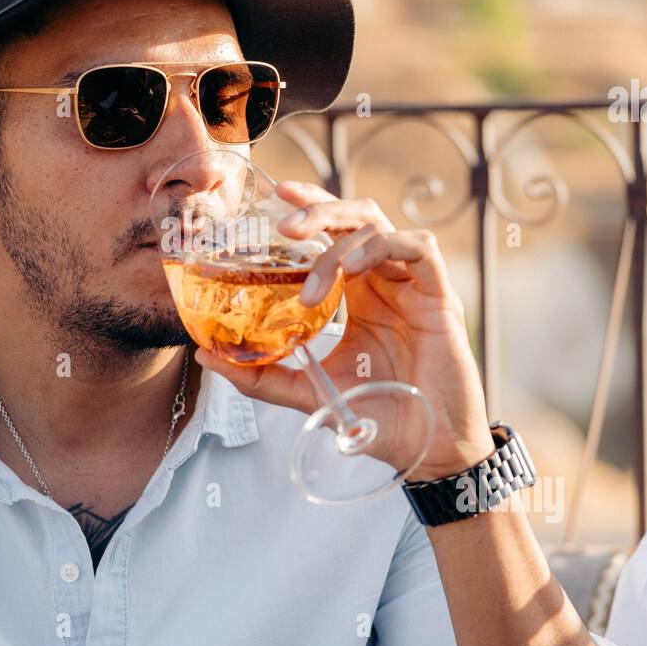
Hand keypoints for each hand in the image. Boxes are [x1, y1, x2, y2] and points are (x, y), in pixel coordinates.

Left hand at [193, 180, 495, 480]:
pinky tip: (357, 269)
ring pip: (378, 227)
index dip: (309, 207)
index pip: (333, 234)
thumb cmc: (379, 416)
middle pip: (354, 217)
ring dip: (340, 243)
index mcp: (358, 294)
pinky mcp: (440, 294)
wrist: (428, 449)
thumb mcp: (308, 392)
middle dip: (318, 209)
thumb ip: (261, 375)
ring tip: (314, 283)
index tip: (275, 196)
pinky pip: (417, 246)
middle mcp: (384, 280)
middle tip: (284, 224)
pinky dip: (383, 246)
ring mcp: (413, 284)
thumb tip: (205, 356)